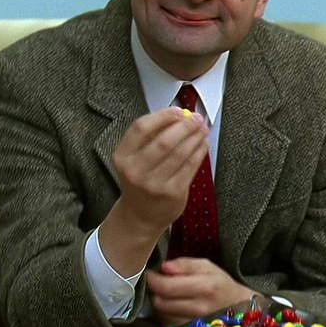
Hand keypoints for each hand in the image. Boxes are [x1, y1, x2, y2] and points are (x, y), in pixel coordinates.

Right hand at [113, 107, 209, 232]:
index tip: (178, 110)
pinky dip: (199, 151)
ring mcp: (154, 184)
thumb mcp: (133, 159)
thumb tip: (178, 115)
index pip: (141, 128)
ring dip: (195, 137)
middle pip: (164, 140)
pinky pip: (190, 166)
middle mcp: (136, 171)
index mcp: (123, 157)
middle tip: (196, 118)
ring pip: (180, 153)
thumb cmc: (140, 181)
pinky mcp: (172, 193)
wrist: (140, 215)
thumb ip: (149, 137)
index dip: (162, 116)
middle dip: (184, 125)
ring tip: (202, 128)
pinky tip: (202, 144)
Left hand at [146, 258, 258, 326]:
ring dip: (159, 303)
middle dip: (154, 291)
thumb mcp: (207, 267)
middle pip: (160, 303)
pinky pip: (166, 324)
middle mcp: (199, 309)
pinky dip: (165, 314)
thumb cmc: (220, 285)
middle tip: (159, 283)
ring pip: (161, 314)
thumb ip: (185, 264)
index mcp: (204, 287)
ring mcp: (194, 324)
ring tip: (168, 294)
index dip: (152, 279)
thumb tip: (164, 266)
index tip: (150, 273)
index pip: (166, 287)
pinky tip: (173, 306)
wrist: (238, 308)